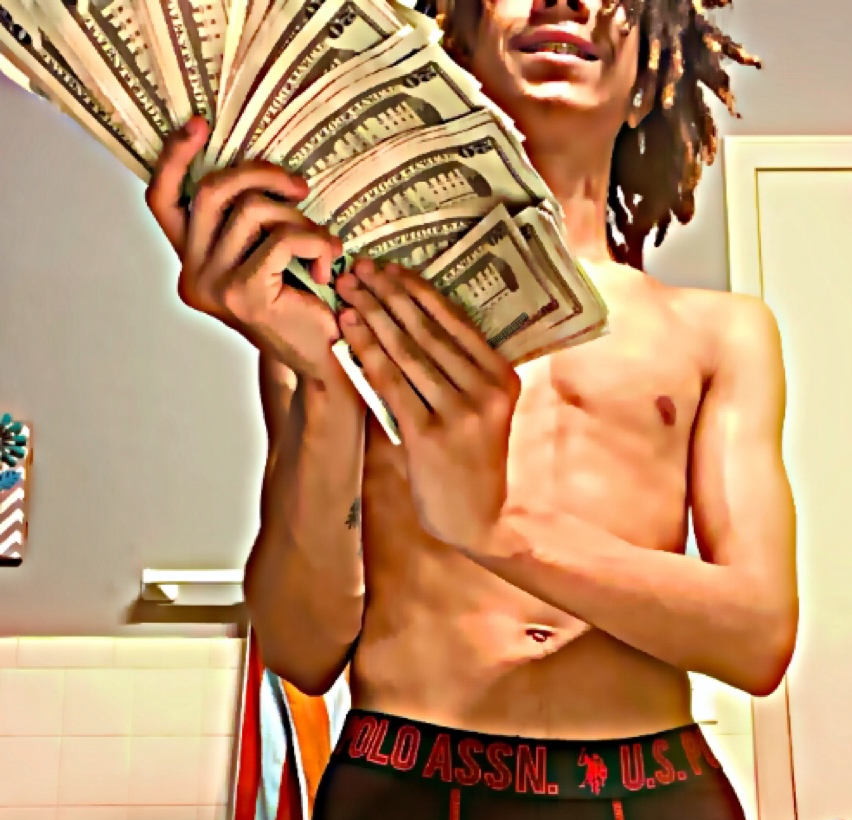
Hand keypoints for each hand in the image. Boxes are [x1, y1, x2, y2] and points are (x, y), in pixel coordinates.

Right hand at [145, 117, 348, 384]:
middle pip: (214, 191)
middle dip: (261, 174)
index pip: (163, 201)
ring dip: (299, 217)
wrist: (324, 360)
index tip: (200, 126)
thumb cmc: (303, 304)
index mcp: (191, 263)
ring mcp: (216, 287)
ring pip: (253, 211)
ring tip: (322, 242)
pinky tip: (329, 262)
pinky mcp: (247, 294)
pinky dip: (315, 240)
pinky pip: (282, 238)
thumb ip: (246, 222)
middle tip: (299, 187)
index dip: (174, 158)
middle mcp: (193, 276)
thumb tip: (256, 168)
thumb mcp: (267, 256)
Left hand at [334, 259, 520, 552]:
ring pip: (409, 351)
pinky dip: (367, 352)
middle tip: (357, 267)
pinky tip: (348, 329)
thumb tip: (411, 323)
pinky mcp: (431, 436)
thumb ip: (459, 372)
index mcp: (503, 377)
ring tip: (347, 289)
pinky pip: (392, 383)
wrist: (474, 519)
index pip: (455, 322)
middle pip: (428, 330)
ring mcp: (461, 413)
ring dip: (373, 314)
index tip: (388, 268)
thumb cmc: (469, 462)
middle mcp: (487, 390)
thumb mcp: (481, 411)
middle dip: (388, 294)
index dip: (417, 290)